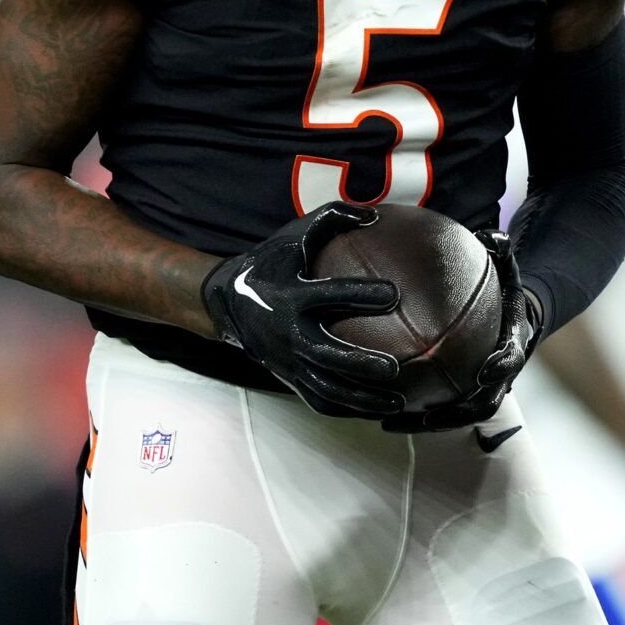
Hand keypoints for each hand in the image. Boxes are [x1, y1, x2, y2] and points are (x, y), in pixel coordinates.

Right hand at [200, 202, 403, 418]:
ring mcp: (288, 360)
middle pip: (327, 355)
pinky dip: (348, 409)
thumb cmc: (272, 262)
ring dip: (361, 399)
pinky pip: (319, 400)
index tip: (393, 294)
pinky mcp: (289, 377)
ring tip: (398, 401)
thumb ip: (333, 218)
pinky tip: (378, 411)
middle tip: (393, 369)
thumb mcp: (295, 235)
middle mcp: (288, 332)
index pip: (330, 295)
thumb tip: (376, 214)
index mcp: (291, 295)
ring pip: (326, 387)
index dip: (361, 294)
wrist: (227, 301)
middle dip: (359, 364)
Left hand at [383, 228, 538, 432]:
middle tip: (428, 415)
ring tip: (389, 423)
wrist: (509, 318)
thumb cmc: (502, 289)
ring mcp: (478, 391)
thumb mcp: (506, 267)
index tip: (483, 371)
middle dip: (455, 414)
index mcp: (511, 346)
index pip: (511, 361)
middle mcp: (497, 376)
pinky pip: (434, 408)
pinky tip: (374, 410)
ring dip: (425, 423)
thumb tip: (492, 233)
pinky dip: (409, 414)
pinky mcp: (458, 396)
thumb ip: (500, 251)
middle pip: (482, 404)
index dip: (500, 368)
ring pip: (454, 416)